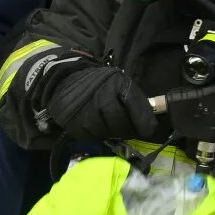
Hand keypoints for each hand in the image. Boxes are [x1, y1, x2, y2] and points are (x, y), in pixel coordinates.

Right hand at [42, 64, 160, 141]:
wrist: (66, 78)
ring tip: (106, 124)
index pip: (140, 113)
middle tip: (125, 129)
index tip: (145, 129)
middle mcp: (103, 97)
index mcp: (119, 85)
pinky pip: (90, 135)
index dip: (144, 124)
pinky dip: (93, 133)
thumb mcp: (119, 83)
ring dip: (109, 132)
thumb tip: (148, 126)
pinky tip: (93, 124)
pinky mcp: (73, 121)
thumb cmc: (99, 83)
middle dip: (126, 130)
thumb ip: (134, 101)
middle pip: (122, 126)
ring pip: (106, 132)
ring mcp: (87, 110)